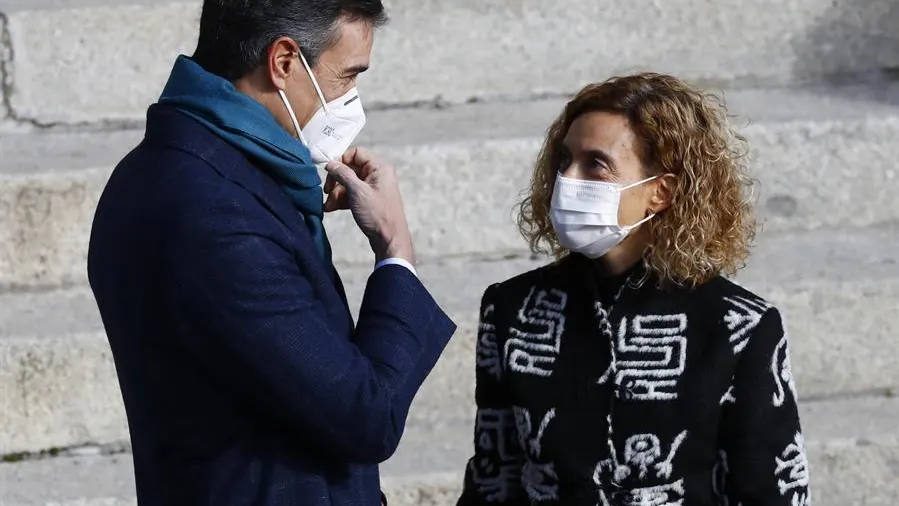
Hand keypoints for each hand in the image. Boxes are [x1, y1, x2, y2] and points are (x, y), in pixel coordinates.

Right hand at [323, 147, 414, 263]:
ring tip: (328, 205)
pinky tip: (331, 208)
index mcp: (379, 167)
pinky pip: (352, 194)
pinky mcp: (369, 200)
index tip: (329, 172)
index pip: (356, 153)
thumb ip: (342, 174)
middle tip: (327, 191)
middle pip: (350, 169)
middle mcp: (377, 175)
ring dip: (336, 193)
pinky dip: (341, 200)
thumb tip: (330, 163)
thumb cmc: (377, 214)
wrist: (389, 239)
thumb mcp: (357, 191)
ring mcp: (373, 188)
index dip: (341, 160)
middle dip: (336, 181)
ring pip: (349, 183)